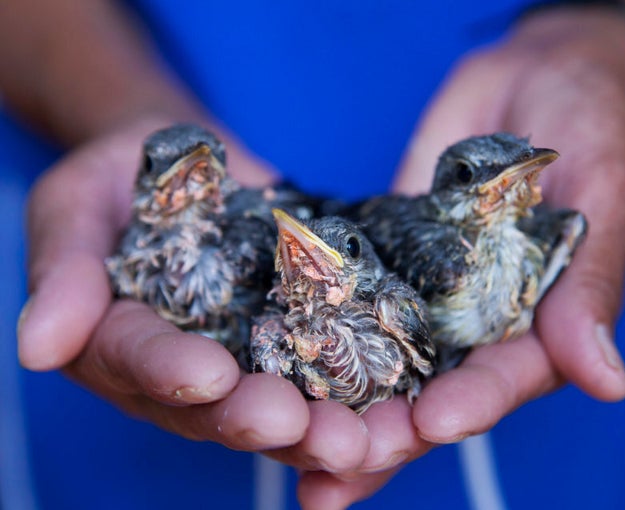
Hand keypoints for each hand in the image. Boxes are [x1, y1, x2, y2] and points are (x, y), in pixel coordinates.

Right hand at [16, 115, 373, 470]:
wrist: (192, 165)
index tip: (208, 376)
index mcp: (117, 342)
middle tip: (311, 432)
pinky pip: (324, 375)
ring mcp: (241, 361)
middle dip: (261, 420)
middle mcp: (180, 370)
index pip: (137, 361)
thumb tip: (38, 345)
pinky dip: (359, 397)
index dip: (170, 372)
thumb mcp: (76, 202)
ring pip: (277, 408)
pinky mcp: (293, 341)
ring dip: (321, 429)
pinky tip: (398, 414)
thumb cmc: (122, 176)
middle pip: (215, 408)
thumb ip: (63, 269)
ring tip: (366, 443)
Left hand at [296, 7, 624, 507]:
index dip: (469, 406)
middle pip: (428, 395)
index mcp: (535, 327)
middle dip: (384, 433)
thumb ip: (591, 286)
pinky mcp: (381, 260)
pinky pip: (343, 299)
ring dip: (335, 406)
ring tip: (283, 439)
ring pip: (377, 363)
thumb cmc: (591, 126)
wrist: (538, 76)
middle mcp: (474, 325)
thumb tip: (608, 380)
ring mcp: (423, 295)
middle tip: (331, 465)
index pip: (502, 381)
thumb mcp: (606, 198)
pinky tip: (267, 355)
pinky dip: (310, 328)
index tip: (430, 423)